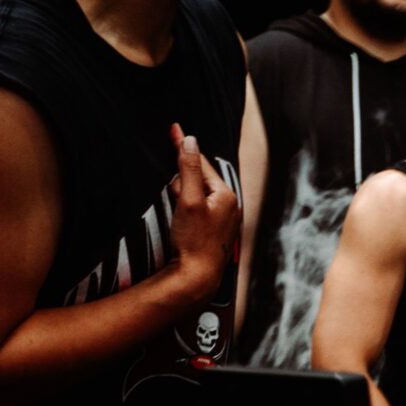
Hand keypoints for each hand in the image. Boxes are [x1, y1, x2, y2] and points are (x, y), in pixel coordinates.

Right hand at [166, 124, 240, 302]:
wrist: (197, 276)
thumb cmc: (194, 241)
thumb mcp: (188, 199)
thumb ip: (189, 169)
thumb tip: (190, 141)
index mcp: (227, 195)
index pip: (201, 164)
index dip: (185, 148)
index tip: (174, 129)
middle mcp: (230, 206)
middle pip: (199, 179)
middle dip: (182, 179)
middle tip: (174, 191)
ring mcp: (224, 219)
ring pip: (197, 195)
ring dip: (183, 194)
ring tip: (178, 210)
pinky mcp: (214, 230)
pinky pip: (198, 209)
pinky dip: (186, 207)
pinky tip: (181, 219)